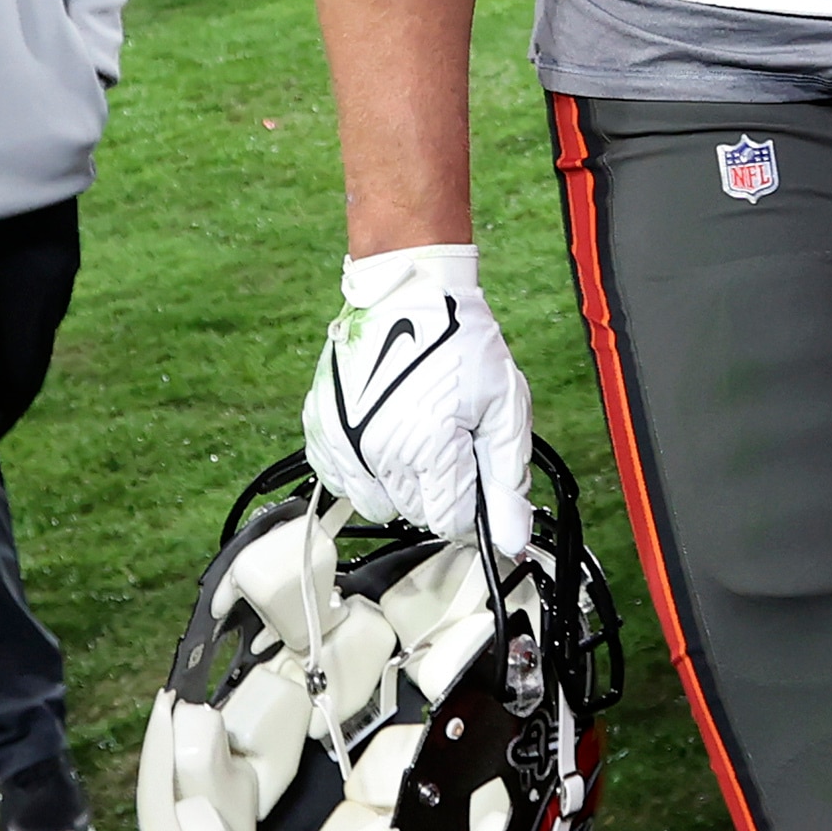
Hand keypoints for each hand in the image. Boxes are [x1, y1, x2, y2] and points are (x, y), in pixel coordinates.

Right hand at [303, 245, 533, 550]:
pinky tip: (382, 437)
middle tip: (450, 438)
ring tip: (416, 436)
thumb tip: (510, 539)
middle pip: (417, 512)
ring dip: (401, 483)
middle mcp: (380, 454)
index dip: (472, 503)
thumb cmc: (460, 341)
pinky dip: (363, 472)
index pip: (452, 521)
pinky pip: (340, 481)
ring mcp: (345, 445)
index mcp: (430, 450)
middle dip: (440, 487)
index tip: (475, 473)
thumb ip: (506, 479)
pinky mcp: (321, 431)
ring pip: (379, 503)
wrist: (408, 291)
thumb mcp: (504, 406)